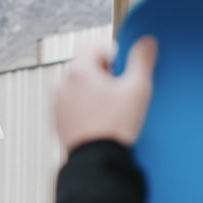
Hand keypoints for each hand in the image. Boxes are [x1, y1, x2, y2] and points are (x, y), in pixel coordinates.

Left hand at [53, 36, 157, 153]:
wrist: (97, 161)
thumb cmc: (115, 126)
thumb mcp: (137, 89)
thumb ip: (142, 60)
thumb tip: (146, 41)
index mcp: (78, 70)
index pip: (94, 46)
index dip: (113, 55)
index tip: (122, 73)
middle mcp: (61, 84)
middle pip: (85, 66)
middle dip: (103, 74)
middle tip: (118, 93)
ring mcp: (56, 104)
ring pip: (78, 86)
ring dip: (93, 90)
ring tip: (109, 110)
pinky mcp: (56, 121)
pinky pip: (72, 104)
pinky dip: (84, 107)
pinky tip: (99, 121)